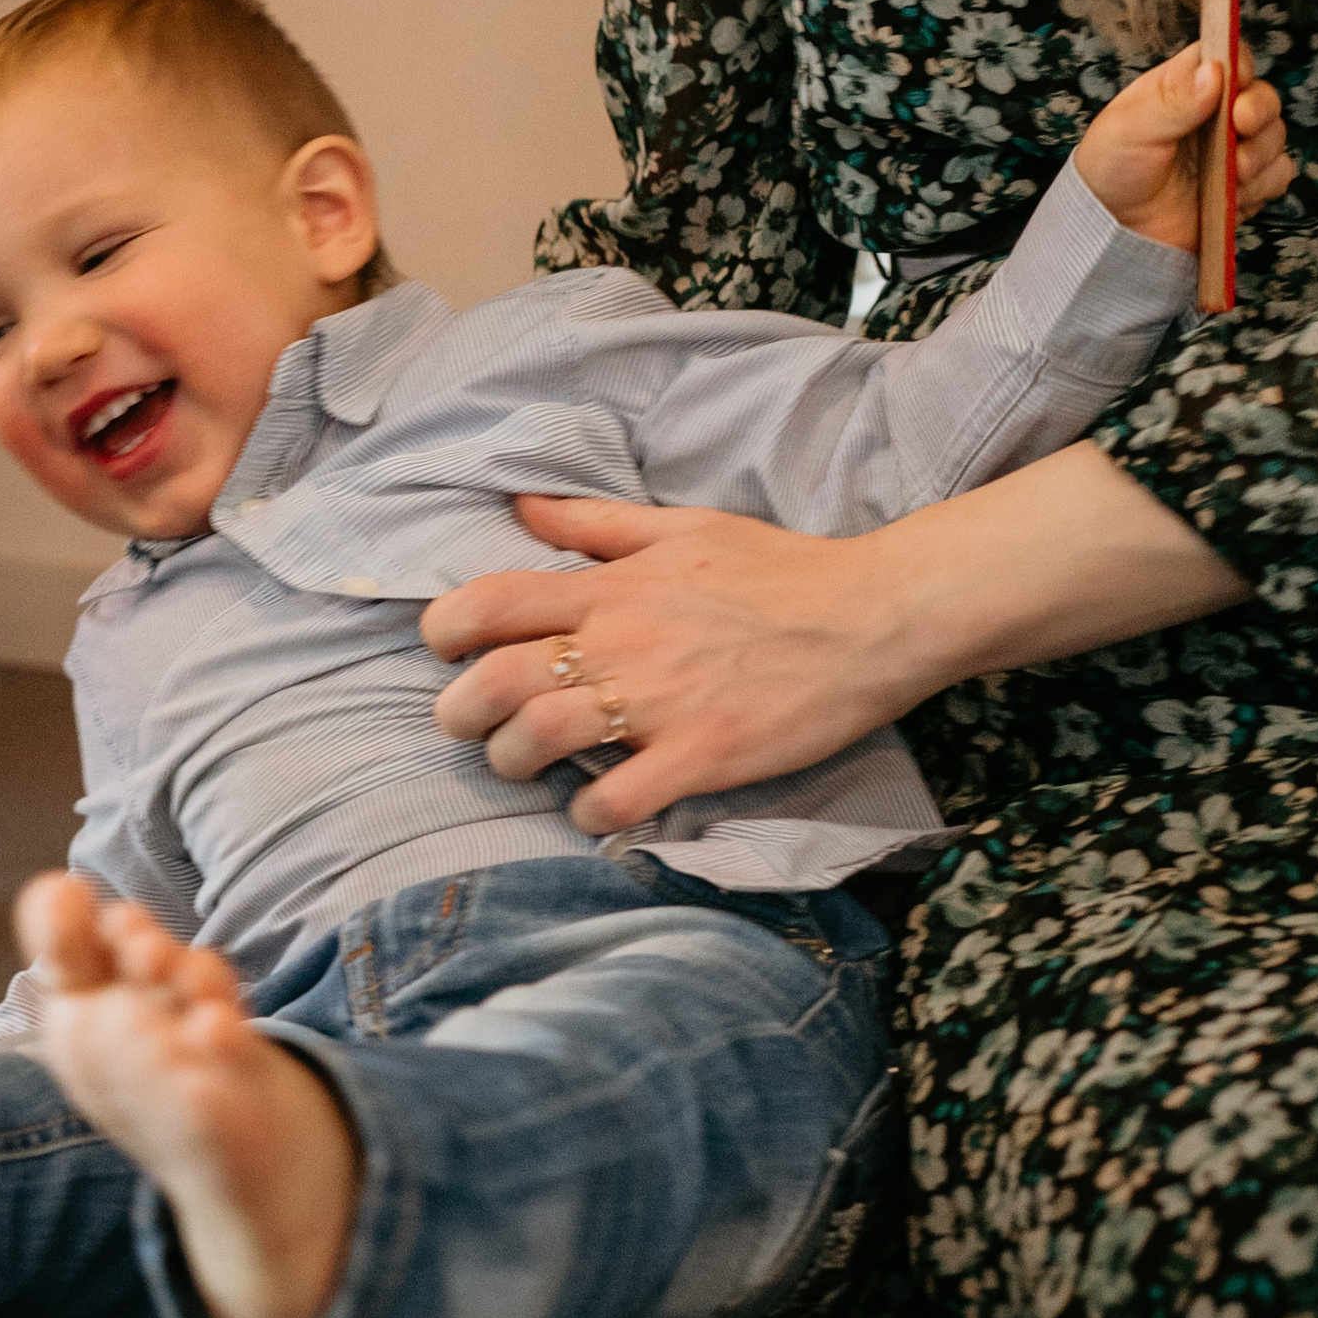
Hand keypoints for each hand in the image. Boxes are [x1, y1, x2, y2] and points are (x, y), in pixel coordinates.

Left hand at [421, 497, 915, 833]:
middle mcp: (622, 643)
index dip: (444, 629)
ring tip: (525, 765)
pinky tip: (594, 806)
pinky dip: (589, 811)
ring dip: (513, 761)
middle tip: (468, 724)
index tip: (445, 650)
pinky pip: (617, 797)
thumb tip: (521, 506)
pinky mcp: (703, 754)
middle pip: (496, 681)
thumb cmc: (779, 569)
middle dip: (459, 712)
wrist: (873, 615)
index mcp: (612, 587)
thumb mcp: (681, 527)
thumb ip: (595, 523)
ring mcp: (660, 703)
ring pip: (540, 739)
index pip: (490, 602)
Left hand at [1077, 49, 1291, 253]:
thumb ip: (1172, 101)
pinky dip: (1263, 184)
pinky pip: (1277, 176)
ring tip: (1233, 171)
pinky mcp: (1244, 185)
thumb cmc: (1110, 170)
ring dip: (1261, 152)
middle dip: (1259, 110)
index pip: (1225, 57)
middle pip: (1261, 95)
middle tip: (1241, 125)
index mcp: (1182, 86)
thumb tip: (1214, 73)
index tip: (1235, 82)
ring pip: (1274, 136)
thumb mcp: (1128, 129)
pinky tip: (1235, 193)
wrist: (1114, 230)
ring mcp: (1231, 150)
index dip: (1238, 64)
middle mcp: (1213, 114)